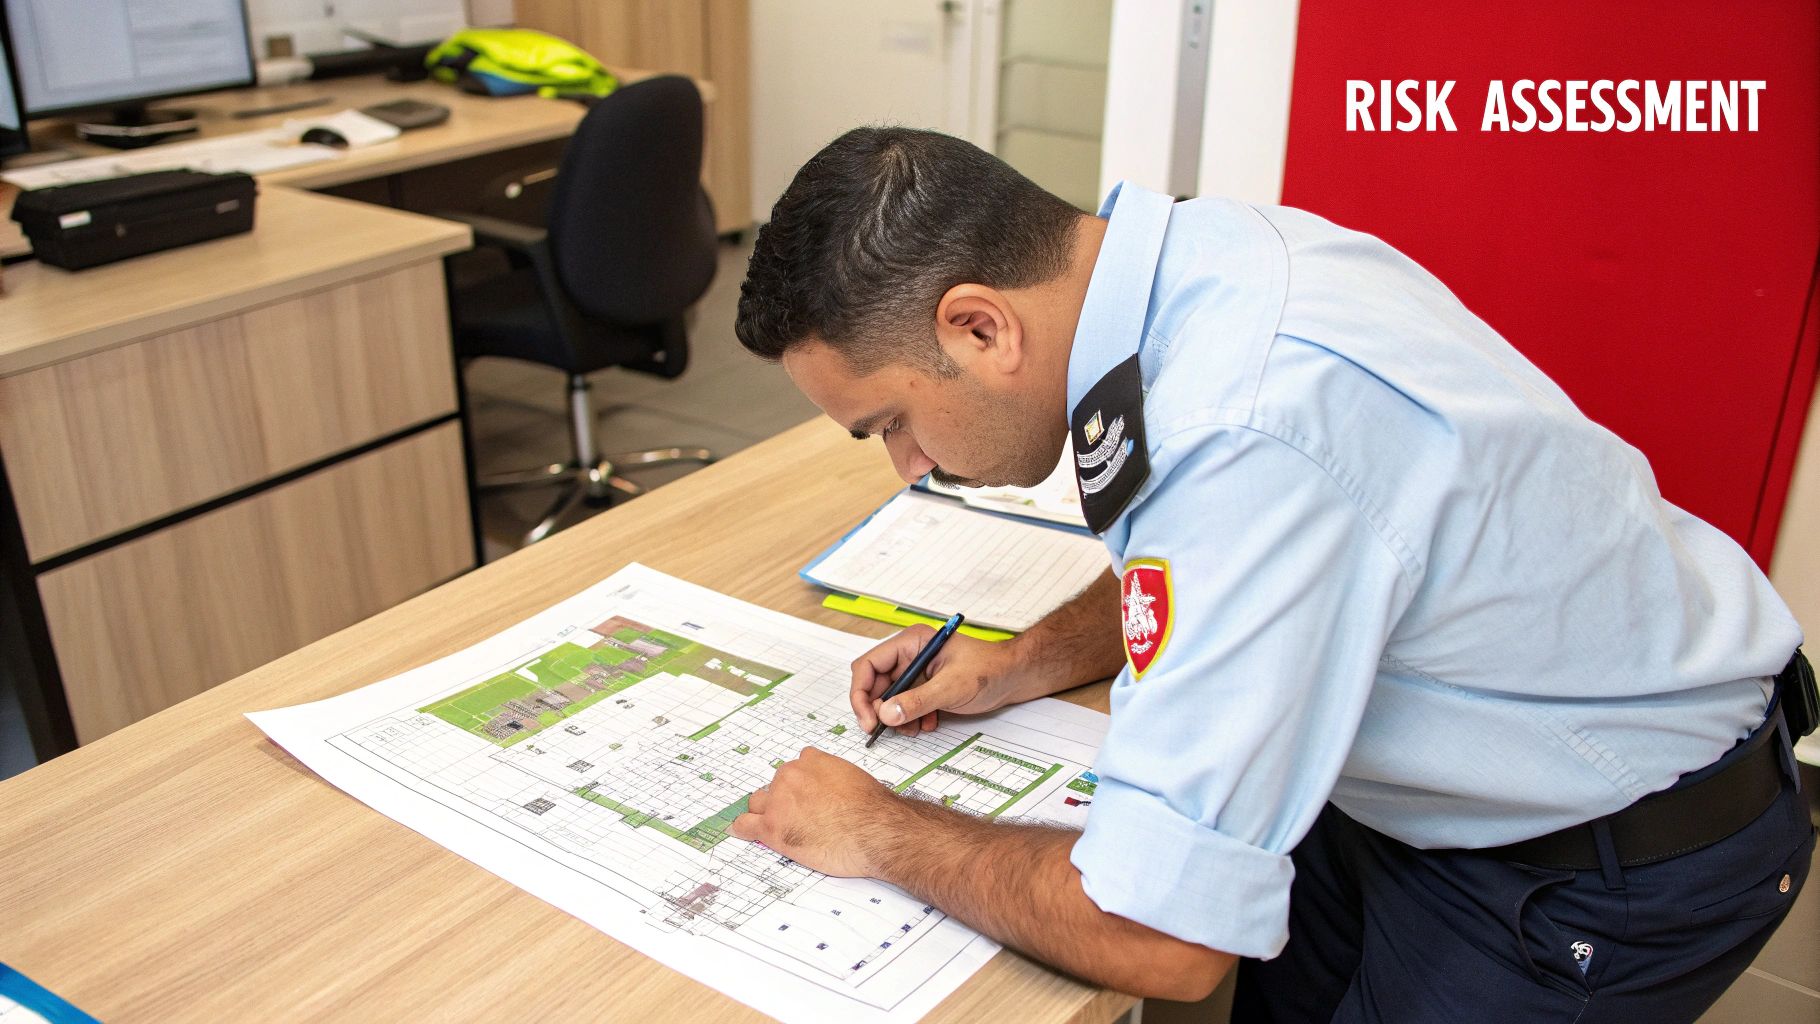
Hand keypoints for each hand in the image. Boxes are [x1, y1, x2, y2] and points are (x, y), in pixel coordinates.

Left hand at [729, 747, 896, 875]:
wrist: (874, 832)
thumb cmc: (872, 809)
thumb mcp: (854, 777)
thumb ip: (832, 776)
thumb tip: (831, 787)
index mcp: (810, 761)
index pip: (796, 767)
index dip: (802, 785)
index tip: (807, 797)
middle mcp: (790, 776)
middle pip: (776, 785)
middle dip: (785, 799)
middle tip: (802, 817)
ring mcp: (778, 802)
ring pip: (758, 802)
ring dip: (766, 812)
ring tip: (780, 825)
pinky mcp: (772, 828)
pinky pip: (745, 825)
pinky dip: (744, 829)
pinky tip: (745, 832)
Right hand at [849, 627, 1025, 736]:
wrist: (1013, 677)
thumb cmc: (988, 671)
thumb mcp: (951, 687)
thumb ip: (917, 701)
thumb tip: (885, 714)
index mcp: (911, 643)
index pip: (868, 665)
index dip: (861, 693)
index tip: (869, 720)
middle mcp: (908, 655)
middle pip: (874, 684)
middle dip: (880, 709)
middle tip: (886, 730)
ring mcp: (916, 671)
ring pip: (888, 698)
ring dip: (897, 717)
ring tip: (914, 728)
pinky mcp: (924, 686)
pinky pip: (904, 705)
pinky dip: (911, 718)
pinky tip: (929, 723)